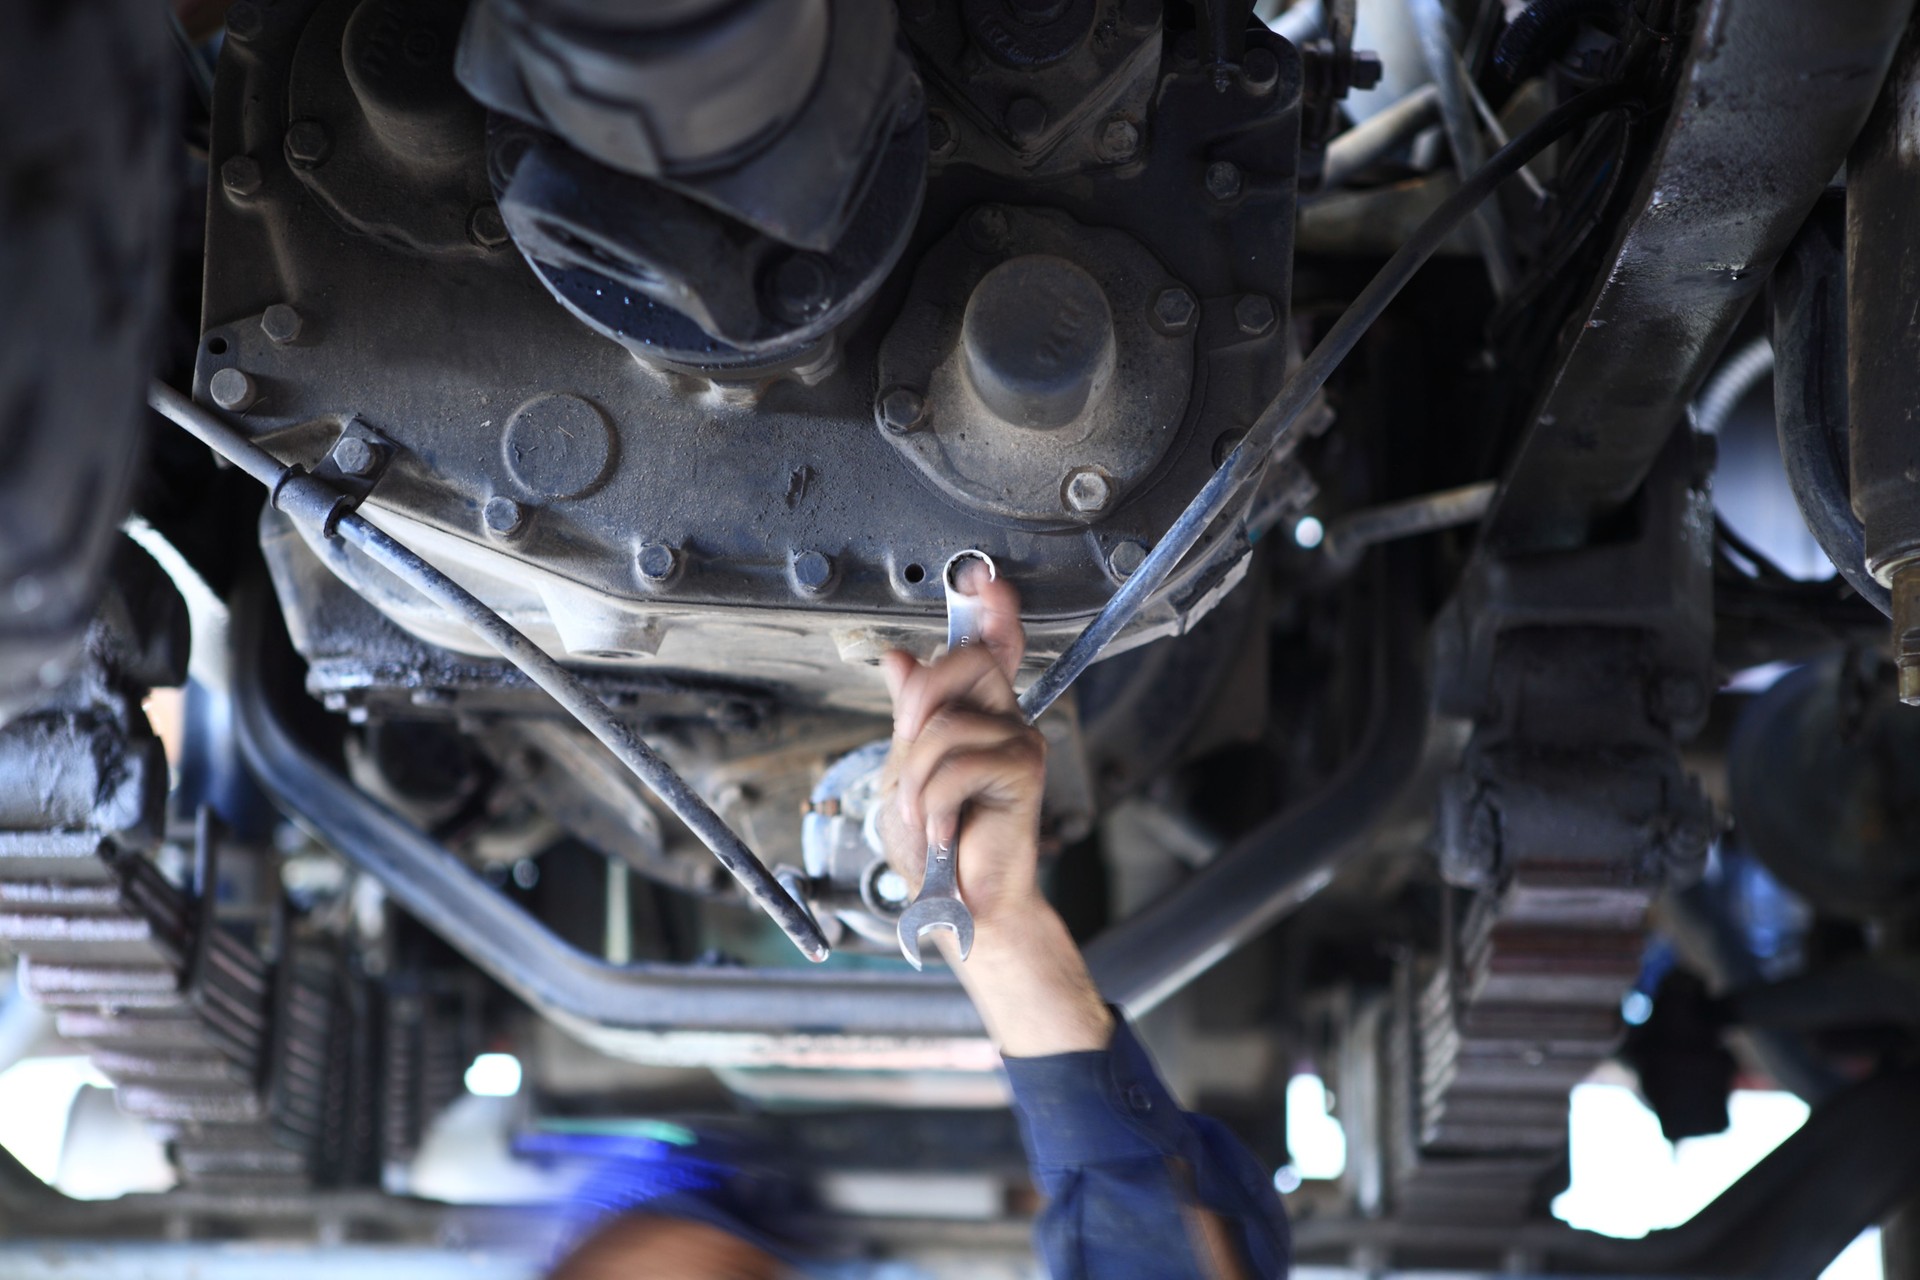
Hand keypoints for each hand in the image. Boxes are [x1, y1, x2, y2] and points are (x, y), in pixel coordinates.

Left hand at [877, 562, 1111, 1056]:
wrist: (959, 903)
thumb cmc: (938, 842)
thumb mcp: (907, 769)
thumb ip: (910, 713)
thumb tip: (898, 658)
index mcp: (979, 712)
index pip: (991, 646)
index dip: (991, 609)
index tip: (985, 577)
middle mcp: (1007, 718)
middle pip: (964, 661)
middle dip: (919, 703)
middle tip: (908, 753)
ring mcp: (1019, 743)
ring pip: (942, 726)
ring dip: (914, 780)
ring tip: (925, 813)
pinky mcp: (1023, 773)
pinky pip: (953, 764)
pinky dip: (932, 803)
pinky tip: (944, 828)